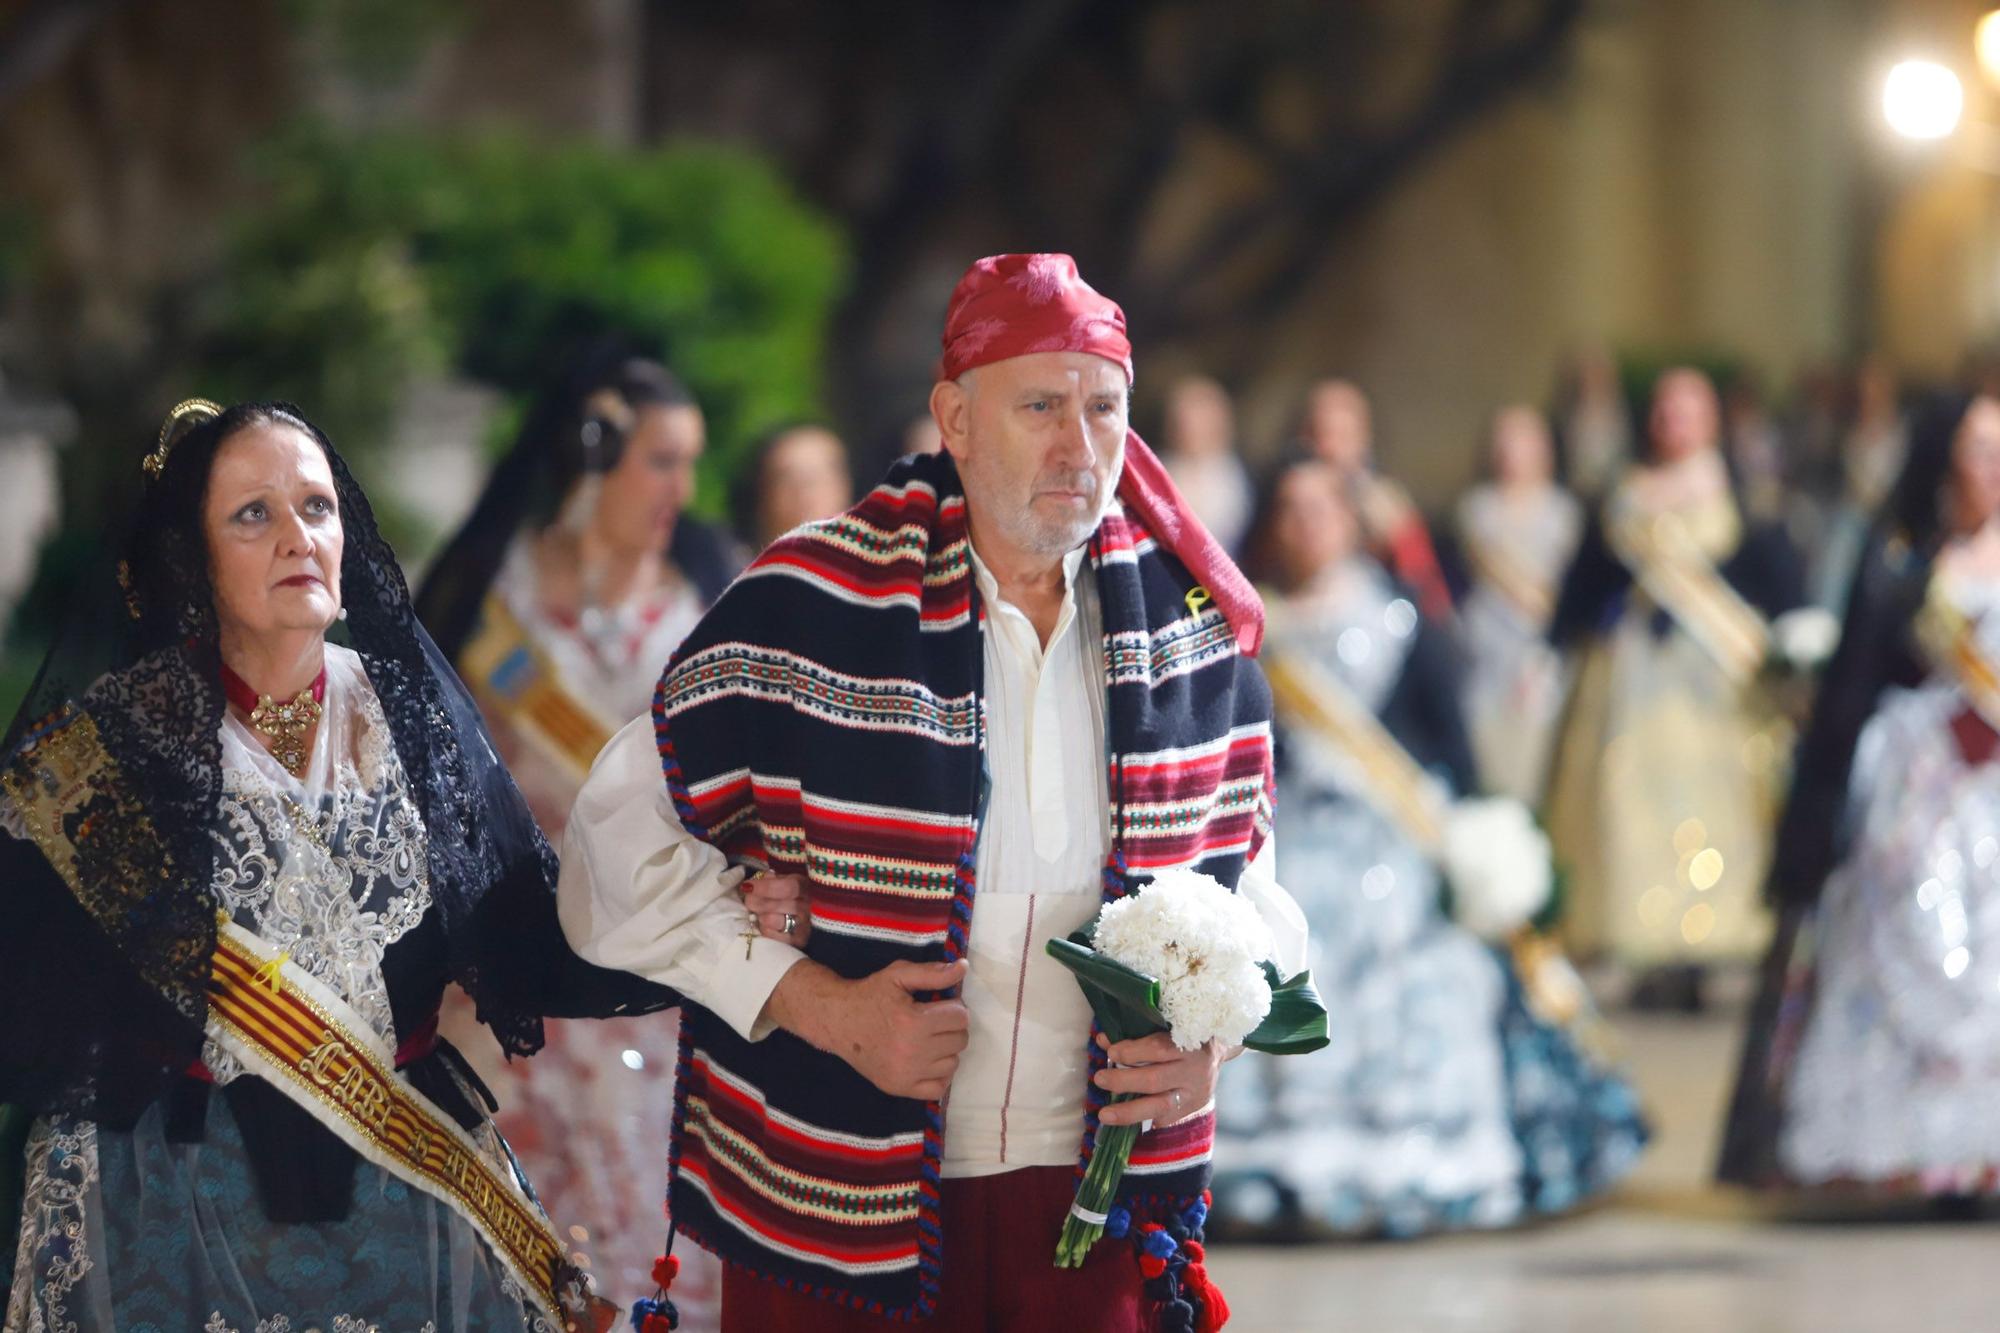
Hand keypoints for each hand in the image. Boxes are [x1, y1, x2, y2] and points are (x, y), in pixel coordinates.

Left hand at [741, 873, 810, 947]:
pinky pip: (771, 935)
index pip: (787, 887)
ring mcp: (804, 925)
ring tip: (759, 913)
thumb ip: (769, 879)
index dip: (765, 887)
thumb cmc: (784, 893)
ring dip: (761, 915)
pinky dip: (764, 929)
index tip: (748, 886)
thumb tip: (758, 882)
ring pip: (772, 920)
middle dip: (757, 902)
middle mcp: (807, 906)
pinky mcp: (798, 941)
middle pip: (777, 905)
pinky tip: (764, 924)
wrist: (797, 914)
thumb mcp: (779, 880)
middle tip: (748, 900)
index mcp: (803, 886)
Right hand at [764, 958, 969, 1100]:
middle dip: (951, 1027)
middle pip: (960, 1040)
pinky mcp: (899, 1088)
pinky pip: (938, 1088)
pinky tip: (926, 1060)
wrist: (837, 1021)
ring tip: (928, 1038)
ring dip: (946, 1050)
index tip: (939, 1005)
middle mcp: (912, 1051)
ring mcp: (906, 1074)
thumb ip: (933, 973)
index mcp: (913, 1021)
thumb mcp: (898, 975)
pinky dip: (938, 1074)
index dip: (953, 1006)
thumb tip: (963, 968)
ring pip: (953, 1063)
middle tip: (933, 1020)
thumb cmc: (869, 995)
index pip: (960, 1016)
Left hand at [1092, 1032, 1228, 1127]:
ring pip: (1161, 1106)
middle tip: (1099, 1079)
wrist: (1217, 1050)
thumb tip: (1103, 1040)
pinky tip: (1127, 1119)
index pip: (1158, 1049)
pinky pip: (1167, 1118)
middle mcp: (1194, 1069)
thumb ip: (1137, 1033)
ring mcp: (1196, 1093)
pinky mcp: (1194, 1108)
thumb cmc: (1183, 1032)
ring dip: (1129, 1111)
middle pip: (1156, 1080)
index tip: (1111, 1052)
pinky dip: (1145, 1118)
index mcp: (1189, 1041)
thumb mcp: (1165, 1026)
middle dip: (1124, 1081)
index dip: (1132, 1052)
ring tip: (1105, 1115)